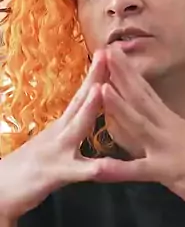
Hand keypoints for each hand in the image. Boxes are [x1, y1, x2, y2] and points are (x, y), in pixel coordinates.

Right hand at [0, 52, 115, 219]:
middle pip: (80, 99)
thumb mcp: (56, 142)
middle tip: (107, 53)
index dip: (96, 73)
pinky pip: (76, 173)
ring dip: (89, 107)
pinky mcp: (53, 174)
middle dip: (95, 77)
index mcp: (64, 124)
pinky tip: (104, 167)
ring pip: (77, 127)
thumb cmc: (32, 167)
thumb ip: (74, 126)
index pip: (83, 93)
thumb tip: (91, 109)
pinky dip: (92, 169)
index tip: (109, 51)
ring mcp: (57, 151)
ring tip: (101, 89)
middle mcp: (61, 132)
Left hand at [98, 47, 184, 226]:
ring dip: (120, 107)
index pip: (146, 91)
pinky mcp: (170, 171)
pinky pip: (141, 171)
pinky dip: (119, 170)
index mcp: (170, 121)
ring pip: (141, 124)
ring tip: (101, 88)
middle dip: (123, 75)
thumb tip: (148, 121)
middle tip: (106, 51)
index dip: (130, 73)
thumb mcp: (183, 141)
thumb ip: (164, 131)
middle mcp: (168, 128)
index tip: (114, 53)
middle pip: (142, 97)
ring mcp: (168, 147)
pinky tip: (99, 168)